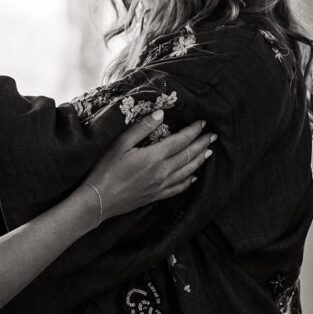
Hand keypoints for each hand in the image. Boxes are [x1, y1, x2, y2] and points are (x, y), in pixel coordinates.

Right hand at [82, 111, 214, 224]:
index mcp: (154, 156)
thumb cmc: (106, 169)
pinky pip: (179, 188)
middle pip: (188, 155)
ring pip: (187, 172)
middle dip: (202, 144)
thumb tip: (161, 113)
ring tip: (209, 152)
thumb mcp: (121, 144)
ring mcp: (161, 186)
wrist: (99, 200)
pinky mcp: (157, 196)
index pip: (180, 140)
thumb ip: (142, 128)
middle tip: (213, 135)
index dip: (193, 131)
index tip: (202, 122)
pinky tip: (194, 178)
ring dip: (199, 160)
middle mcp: (162, 172)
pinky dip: (189, 181)